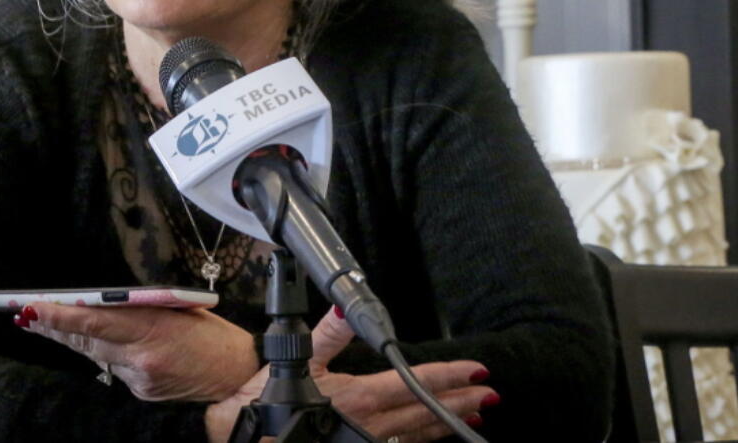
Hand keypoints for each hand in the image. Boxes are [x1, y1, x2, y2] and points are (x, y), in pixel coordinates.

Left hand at [19, 302, 258, 401]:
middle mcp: (141, 357)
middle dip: (54, 327)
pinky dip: (108, 355)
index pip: (96, 321)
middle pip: (86, 341)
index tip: (33, 307)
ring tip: (46, 322)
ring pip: (98, 355)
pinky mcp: (141, 393)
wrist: (236, 376)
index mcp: (153, 327)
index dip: (61, 317)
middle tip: (25, 313)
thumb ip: (140, 308)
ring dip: (76, 338)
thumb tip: (104, 304)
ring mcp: (139, 379)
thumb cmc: (212, 333)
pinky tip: (104, 344)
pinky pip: (116, 369)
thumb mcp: (178, 308)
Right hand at [205, 308, 497, 442]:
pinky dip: (427, 439)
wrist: (247, 430)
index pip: (413, 382)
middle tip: (490, 393)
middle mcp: (370, 426)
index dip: (447, 376)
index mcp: (359, 398)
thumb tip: (341, 307)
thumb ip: (327, 334)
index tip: (476, 371)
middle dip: (460, 401)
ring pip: (420, 433)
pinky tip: (438, 435)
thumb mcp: (298, 359)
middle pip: (426, 410)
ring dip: (450, 422)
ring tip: (478, 415)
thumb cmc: (269, 397)